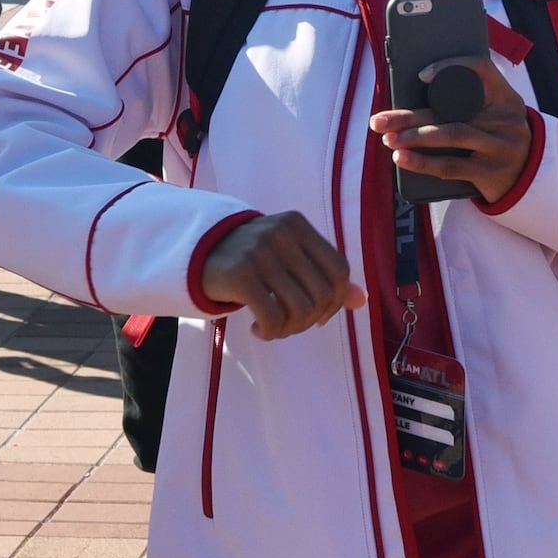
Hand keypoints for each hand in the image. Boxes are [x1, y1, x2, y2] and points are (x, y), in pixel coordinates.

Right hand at [192, 211, 362, 341]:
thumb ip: (323, 275)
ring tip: (275, 328)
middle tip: (291, 325)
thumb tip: (361, 300)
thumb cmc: (251, 258)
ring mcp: (260, 252)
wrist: (196, 253)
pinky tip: (258, 329)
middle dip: (310, 320)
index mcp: (297, 225)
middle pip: (321, 294)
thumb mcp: (288, 257)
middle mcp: (281, 233)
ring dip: (290, 329)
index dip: (335, 301)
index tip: (319, 316)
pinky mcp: (239, 274)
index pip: (338, 270)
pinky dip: (270, 332)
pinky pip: (272, 318)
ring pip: (299, 309)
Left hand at [370, 59, 535, 200]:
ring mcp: (500, 145)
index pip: (481, 68)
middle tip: (379, 120)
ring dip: (413, 136)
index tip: (422, 76)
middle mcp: (505, 117)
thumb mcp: (493, 113)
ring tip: (388, 139)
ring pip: (450, 135)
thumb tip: (411, 101)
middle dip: (410, 114)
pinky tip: (402, 159)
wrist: (528, 176)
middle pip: (452, 108)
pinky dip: (423, 163)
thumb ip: (466, 102)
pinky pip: (451, 166)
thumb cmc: (496, 137)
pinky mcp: (491, 171)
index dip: (450, 67)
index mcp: (504, 95)